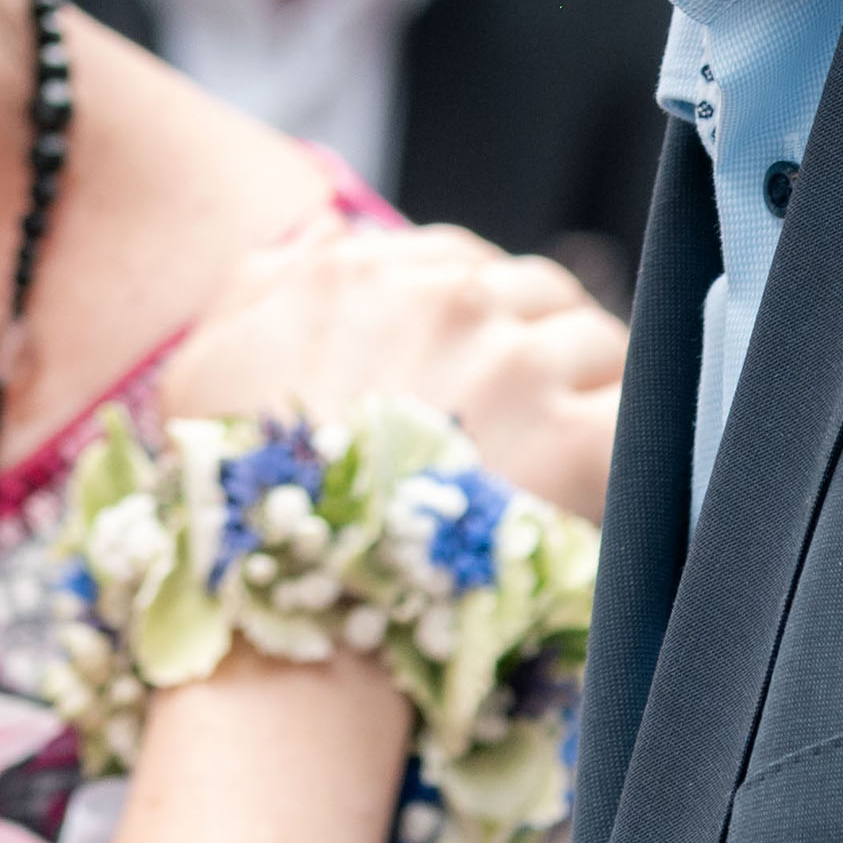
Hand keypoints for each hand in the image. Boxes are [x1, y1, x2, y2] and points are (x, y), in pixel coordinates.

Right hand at [165, 218, 624, 519]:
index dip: (470, 318)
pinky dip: (638, 440)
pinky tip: (614, 476)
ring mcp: (519, 366)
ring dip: (592, 390)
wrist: (288, 615)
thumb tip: (324, 228)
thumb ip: (260, 283)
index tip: (467, 378)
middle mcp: (448, 301)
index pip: (454, 263)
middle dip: (536, 345)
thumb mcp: (202, 374)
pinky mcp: (578, 440)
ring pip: (596, 342)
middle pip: (535, 292)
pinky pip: (641, 413)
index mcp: (362, 275)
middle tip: (527, 422)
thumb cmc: (234, 505)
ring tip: (571, 455)